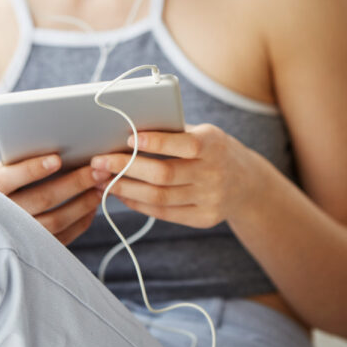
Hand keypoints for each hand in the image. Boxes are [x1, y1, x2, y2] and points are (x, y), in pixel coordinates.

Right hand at [0, 155, 102, 244]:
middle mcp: (0, 214)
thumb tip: (54, 141)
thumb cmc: (0, 184)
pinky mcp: (32, 250)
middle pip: (42, 199)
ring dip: (82, 204)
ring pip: (55, 221)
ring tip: (100, 188)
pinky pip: (61, 238)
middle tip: (97, 171)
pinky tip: (92, 207)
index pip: (11, 178)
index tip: (57, 159)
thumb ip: (20, 158)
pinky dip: (80, 222)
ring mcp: (16, 235)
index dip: (34, 169)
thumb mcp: (0, 168)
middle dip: (74, 183)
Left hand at [89, 123, 259, 228]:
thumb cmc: (213, 150)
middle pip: (164, 174)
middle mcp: (215, 173)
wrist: (247, 184)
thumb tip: (127, 129)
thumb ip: (174, 133)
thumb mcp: (204, 134)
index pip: (185, 144)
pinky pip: (164, 213)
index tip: (128, 137)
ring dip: (125, 189)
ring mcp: (211, 199)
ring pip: (159, 197)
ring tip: (102, 180)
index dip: (156, 142)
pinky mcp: (204, 218)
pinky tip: (122, 194)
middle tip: (99, 162)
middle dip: (126, 167)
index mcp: (214, 145)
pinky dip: (138, 204)